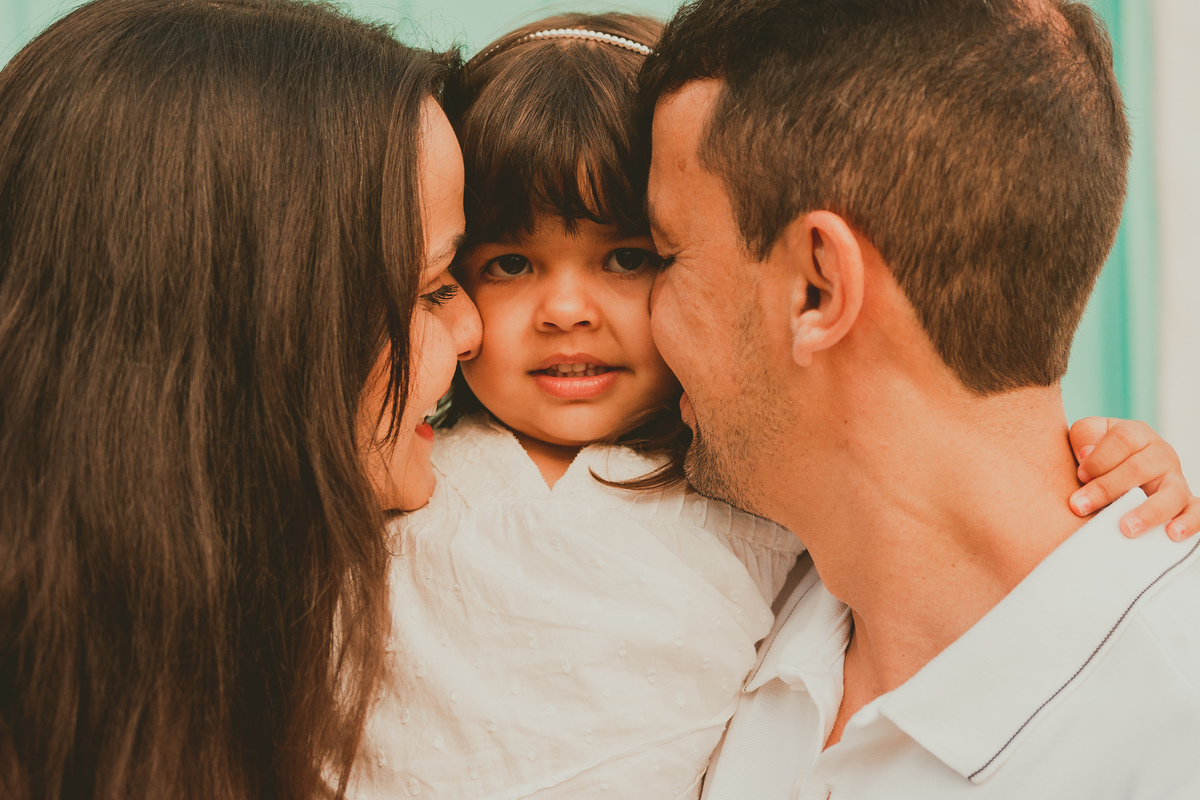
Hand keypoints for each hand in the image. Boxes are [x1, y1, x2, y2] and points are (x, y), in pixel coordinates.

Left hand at [1068, 417, 1198, 541]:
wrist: (1118, 470)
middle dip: (1106, 489)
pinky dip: (1188, 523)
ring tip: (1126, 528)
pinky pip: (1196, 512)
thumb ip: (1085, 436)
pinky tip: (1172, 534)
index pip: (1123, 439)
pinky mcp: (1185, 502)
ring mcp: (1176, 479)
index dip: (1099, 458)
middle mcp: (1161, 454)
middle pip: (1139, 468)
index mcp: (1137, 433)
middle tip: (1080, 507)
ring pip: (1170, 493)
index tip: (1079, 475)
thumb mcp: (1089, 436)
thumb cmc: (1099, 453)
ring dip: (1148, 512)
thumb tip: (1086, 454)